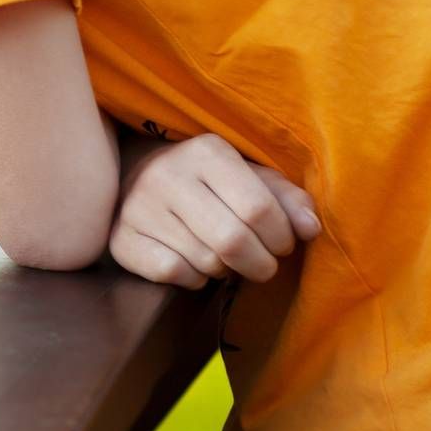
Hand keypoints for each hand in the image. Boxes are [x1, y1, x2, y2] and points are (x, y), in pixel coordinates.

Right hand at [109, 133, 319, 288]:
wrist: (141, 175)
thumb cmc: (212, 182)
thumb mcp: (253, 178)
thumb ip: (288, 200)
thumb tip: (309, 228)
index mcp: (207, 152)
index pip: (259, 209)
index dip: (282, 237)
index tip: (282, 242)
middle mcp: (166, 174)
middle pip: (233, 241)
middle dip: (260, 264)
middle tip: (262, 262)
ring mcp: (138, 206)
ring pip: (205, 262)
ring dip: (225, 270)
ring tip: (221, 254)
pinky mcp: (121, 238)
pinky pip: (174, 273)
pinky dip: (193, 278)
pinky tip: (192, 260)